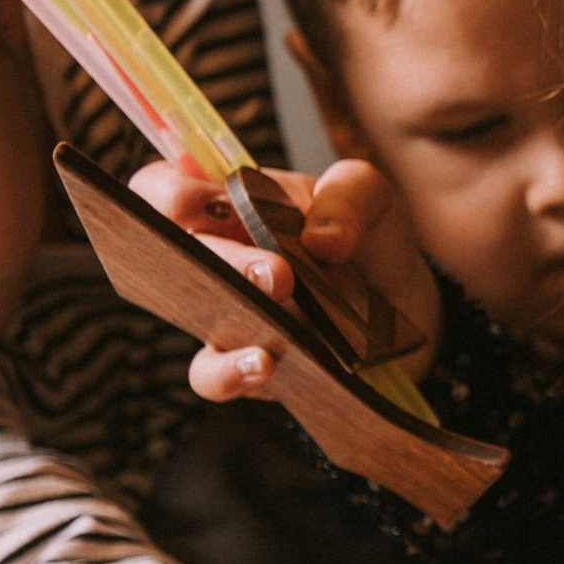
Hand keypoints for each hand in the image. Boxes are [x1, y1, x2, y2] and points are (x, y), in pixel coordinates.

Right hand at [130, 155, 438, 404]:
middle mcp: (213, 258)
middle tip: (277, 271)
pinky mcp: (243, 362)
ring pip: (185, 314)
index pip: (161, 189)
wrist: (403, 306)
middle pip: (174, 252)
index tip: (211, 199)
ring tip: (276, 312)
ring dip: (225, 309)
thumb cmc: (366, 240)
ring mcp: (222, 313)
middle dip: (222, 258)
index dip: (169, 191)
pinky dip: (230, 372)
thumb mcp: (370, 196)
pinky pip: (211, 375)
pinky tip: (267, 364)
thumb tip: (321, 240)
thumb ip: (347, 195)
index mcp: (227, 204)